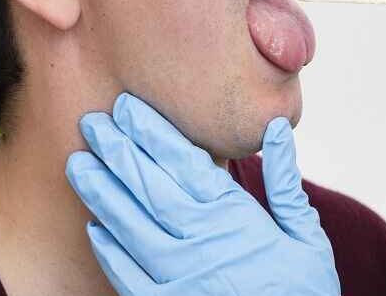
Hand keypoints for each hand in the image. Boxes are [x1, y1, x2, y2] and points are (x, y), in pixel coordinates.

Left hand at [65, 93, 340, 295]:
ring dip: (102, 192)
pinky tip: (95, 225)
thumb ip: (286, 182)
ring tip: (78, 163)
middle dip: (118, 151)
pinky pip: (127, 276)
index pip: (184, 163)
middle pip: (149, 187)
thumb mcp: (306, 236)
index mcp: (234, 218)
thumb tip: (275, 129)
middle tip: (92, 122)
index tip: (128, 108)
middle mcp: (201, 243)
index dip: (153, 133)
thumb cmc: (303, 291)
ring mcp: (180, 278)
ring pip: (130, 226)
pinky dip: (109, 249)